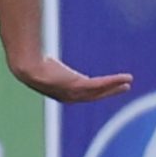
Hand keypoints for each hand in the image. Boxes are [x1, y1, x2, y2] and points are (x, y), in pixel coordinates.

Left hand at [11, 55, 132, 103]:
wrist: (27, 67)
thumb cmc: (33, 65)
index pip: (83, 94)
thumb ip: (51, 68)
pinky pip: (100, 84)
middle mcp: (69, 97)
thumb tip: (47, 59)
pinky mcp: (78, 85)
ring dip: (115, 86)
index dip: (96, 91)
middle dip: (109, 91)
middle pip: (94, 95)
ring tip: (127, 82)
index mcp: (63, 95)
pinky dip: (113, 81)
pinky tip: (125, 77)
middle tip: (124, 87)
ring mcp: (74, 93)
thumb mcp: (44, 70)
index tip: (105, 87)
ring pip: (99, 91)